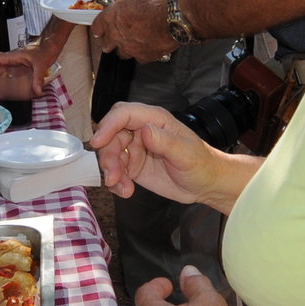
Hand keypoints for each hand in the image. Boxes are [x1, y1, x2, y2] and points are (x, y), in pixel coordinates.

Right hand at [0, 44, 59, 100]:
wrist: (50, 47)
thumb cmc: (44, 49)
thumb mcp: (41, 64)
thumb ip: (38, 78)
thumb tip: (36, 91)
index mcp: (12, 57)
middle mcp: (10, 62)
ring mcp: (14, 67)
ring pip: (1, 77)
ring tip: (1, 97)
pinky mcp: (20, 72)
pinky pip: (11, 81)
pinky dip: (10, 88)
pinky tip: (14, 95)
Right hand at [89, 101, 225, 205]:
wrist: (206, 185)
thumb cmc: (201, 164)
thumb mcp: (185, 154)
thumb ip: (165, 141)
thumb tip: (145, 130)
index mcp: (154, 120)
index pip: (124, 114)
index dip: (108, 125)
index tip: (97, 142)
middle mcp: (142, 131)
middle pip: (111, 135)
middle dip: (108, 156)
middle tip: (113, 176)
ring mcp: (136, 148)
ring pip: (111, 154)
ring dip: (112, 172)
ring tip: (123, 188)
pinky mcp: (134, 166)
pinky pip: (116, 170)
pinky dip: (116, 182)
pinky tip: (126, 191)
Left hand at [94, 0, 178, 61]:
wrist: (176, 12)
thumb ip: (128, 8)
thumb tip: (129, 10)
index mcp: (113, 15)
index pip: (98, 27)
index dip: (99, 29)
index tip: (100, 31)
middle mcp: (118, 33)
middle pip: (107, 44)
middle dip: (110, 43)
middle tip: (115, 41)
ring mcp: (130, 47)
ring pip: (123, 53)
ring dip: (127, 49)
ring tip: (136, 44)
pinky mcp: (145, 56)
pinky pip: (140, 58)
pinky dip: (144, 54)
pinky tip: (150, 47)